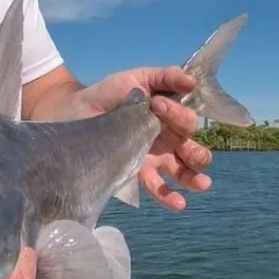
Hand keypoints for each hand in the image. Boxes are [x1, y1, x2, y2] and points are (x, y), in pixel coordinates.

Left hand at [74, 66, 212, 210]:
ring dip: (192, 178)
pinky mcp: (135, 172)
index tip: (156, 104)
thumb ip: (166, 76)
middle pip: (191, 150)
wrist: (79, 108)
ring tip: (200, 184)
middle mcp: (166, 139)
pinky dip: (168, 196)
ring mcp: (152, 157)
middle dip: (198, 155)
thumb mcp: (139, 78)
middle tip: (198, 158)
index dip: (177, 113)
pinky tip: (178, 203)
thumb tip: (192, 81)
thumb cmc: (110, 93)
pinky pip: (155, 186)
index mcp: (170, 117)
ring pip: (180, 171)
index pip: (186, 121)